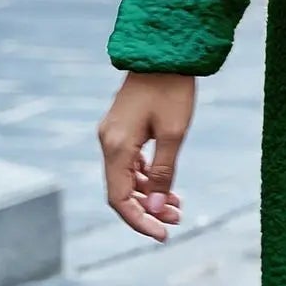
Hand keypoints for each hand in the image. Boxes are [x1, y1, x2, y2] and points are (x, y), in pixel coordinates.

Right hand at [97, 71, 195, 240]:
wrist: (165, 51)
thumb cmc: (172, 89)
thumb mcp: (174, 134)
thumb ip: (163, 174)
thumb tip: (154, 210)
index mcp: (116, 146)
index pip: (119, 199)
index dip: (139, 221)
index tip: (163, 234)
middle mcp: (108, 142)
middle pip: (121, 191)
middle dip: (147, 209)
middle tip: (177, 219)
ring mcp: (112, 134)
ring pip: (126, 177)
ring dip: (148, 194)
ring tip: (177, 205)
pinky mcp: (122, 127)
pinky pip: (129, 162)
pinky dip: (146, 177)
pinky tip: (166, 185)